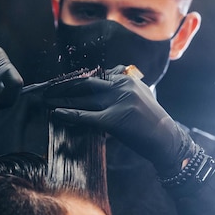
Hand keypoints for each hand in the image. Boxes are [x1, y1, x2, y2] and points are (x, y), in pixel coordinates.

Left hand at [43, 65, 196, 174]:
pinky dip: (70, 114)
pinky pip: (87, 116)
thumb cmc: (151, 122)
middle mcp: (123, 86)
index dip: (76, 80)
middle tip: (48, 89)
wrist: (167, 140)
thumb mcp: (139, 97)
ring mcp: (119, 102)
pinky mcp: (115, 119)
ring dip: (62, 99)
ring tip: (47, 100)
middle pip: (87, 83)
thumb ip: (122, 89)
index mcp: (128, 79)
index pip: (96, 75)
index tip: (62, 83)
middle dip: (65, 86)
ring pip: (84, 98)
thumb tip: (101, 87)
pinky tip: (57, 114)